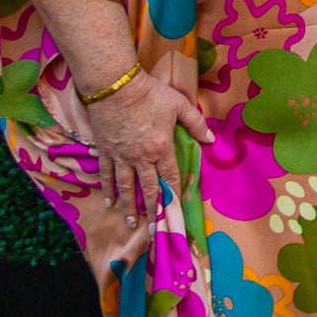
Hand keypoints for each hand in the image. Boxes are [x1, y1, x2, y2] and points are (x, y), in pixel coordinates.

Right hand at [88, 70, 212, 226]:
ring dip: (128, 206)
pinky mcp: (105, 151)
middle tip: (153, 229)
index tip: (177, 213)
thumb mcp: (179, 105)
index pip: (171, 177)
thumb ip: (196, 124)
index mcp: (161, 148)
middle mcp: (140, 157)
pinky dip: (107, 189)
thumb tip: (211, 139)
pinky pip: (106, 175)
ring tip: (131, 222)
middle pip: (148, 188)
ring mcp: (121, 156)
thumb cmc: (150, 94)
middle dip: (152, 211)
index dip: (175, 196)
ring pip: (125, 187)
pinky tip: (108, 201)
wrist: (115, 87)